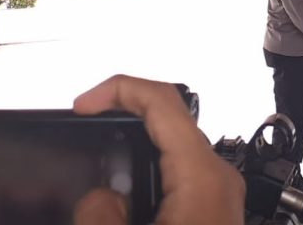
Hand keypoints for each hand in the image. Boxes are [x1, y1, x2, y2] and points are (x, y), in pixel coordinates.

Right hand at [72, 74, 243, 224]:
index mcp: (204, 177)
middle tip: (86, 125)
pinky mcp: (211, 211)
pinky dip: (146, 173)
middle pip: (168, 121)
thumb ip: (101, 216)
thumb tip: (98, 197)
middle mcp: (218, 178)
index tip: (84, 103)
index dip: (119, 89)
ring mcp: (218, 195)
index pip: (164, 101)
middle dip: (122, 118)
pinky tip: (122, 200)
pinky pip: (176, 176)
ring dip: (132, 151)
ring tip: (98, 168)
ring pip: (170, 150)